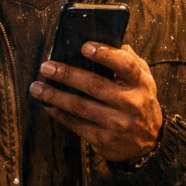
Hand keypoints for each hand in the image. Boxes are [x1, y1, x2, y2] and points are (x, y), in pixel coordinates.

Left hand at [30, 42, 162, 162]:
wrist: (149, 144)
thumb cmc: (141, 104)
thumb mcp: (145, 81)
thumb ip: (131, 61)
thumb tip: (115, 41)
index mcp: (140, 84)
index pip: (125, 65)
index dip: (105, 54)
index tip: (84, 47)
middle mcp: (130, 103)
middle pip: (94, 85)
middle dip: (67, 74)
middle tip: (47, 67)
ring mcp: (116, 123)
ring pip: (80, 106)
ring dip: (55, 95)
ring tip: (37, 87)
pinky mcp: (104, 140)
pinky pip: (76, 124)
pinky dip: (59, 114)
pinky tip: (48, 105)